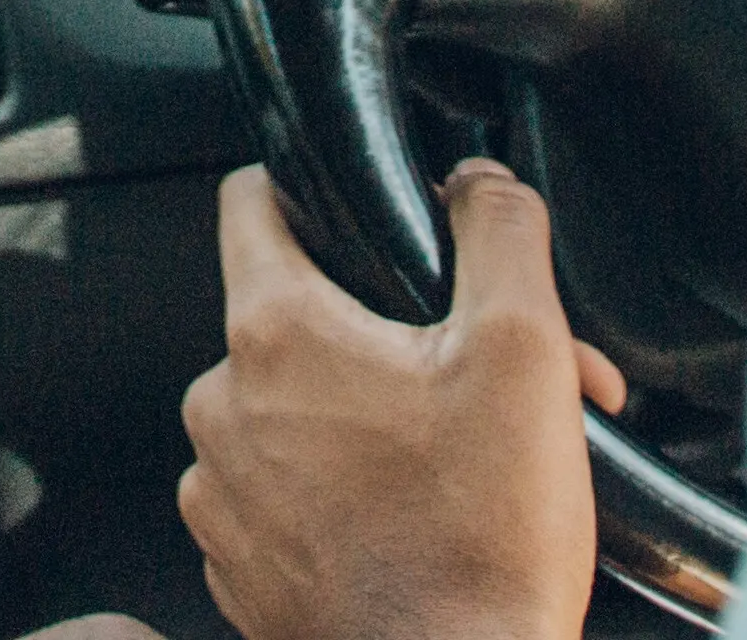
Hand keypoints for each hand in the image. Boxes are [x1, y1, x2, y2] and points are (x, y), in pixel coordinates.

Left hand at [176, 162, 619, 639]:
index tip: (347, 210)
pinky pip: (280, 496)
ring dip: (365, 421)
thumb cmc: (479, 543)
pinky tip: (413, 518)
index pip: (250, 203)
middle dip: (383, 337)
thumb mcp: (524, 351)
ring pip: (291, 414)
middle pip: (296, 321)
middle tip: (466, 380)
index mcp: (276, 334)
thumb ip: (500, 232)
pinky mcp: (238, 566)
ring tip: (453, 460)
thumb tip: (477, 181)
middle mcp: (224, 407)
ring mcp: (222, 494)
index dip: (304, 188)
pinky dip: (340, 495)